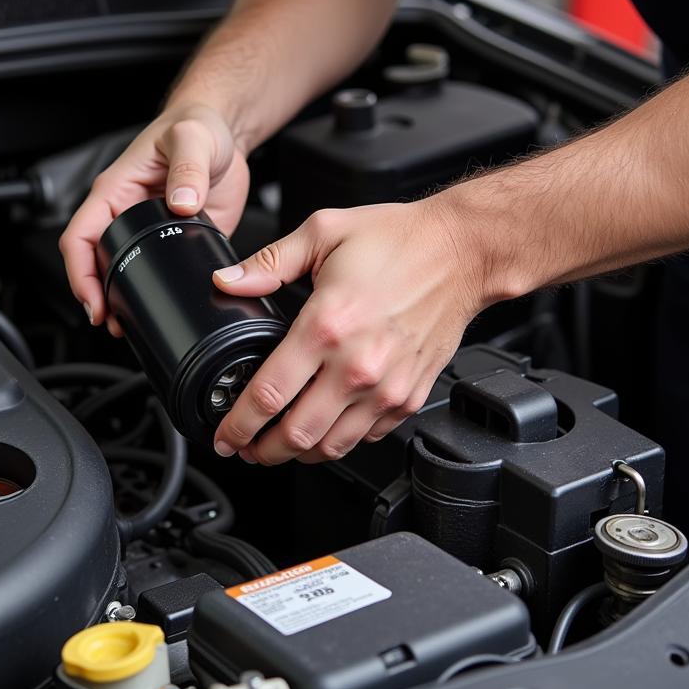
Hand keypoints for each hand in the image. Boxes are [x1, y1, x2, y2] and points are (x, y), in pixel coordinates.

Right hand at [60, 103, 249, 333]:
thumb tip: (182, 202)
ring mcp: (148, 230)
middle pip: (95, 262)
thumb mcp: (192, 139)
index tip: (92, 298)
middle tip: (112, 321)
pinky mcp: (173, 240)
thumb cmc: (196, 126)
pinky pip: (156, 271)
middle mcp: (124, 214)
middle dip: (97, 295)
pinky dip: (153, 293)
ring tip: (129, 326)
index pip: (79, 235)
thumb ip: (187, 169)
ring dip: (121, 300)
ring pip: (122, 271)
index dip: (79, 271)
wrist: (222, 132)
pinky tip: (160, 308)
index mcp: (114, 191)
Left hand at [211, 199, 481, 463]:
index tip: (225, 434)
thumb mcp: (323, 233)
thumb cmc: (400, 241)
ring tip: (278, 447)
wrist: (464, 251)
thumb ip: (267, 263)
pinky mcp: (409, 397)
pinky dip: (339, 442)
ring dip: (297, 455)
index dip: (238, 424)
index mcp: (326, 326)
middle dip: (260, 450)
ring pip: (331, 447)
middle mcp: (356, 365)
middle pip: (296, 434)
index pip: (268, 395)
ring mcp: (386, 387)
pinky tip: (323, 429)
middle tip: (244, 448)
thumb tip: (227, 282)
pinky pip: (366, 437)